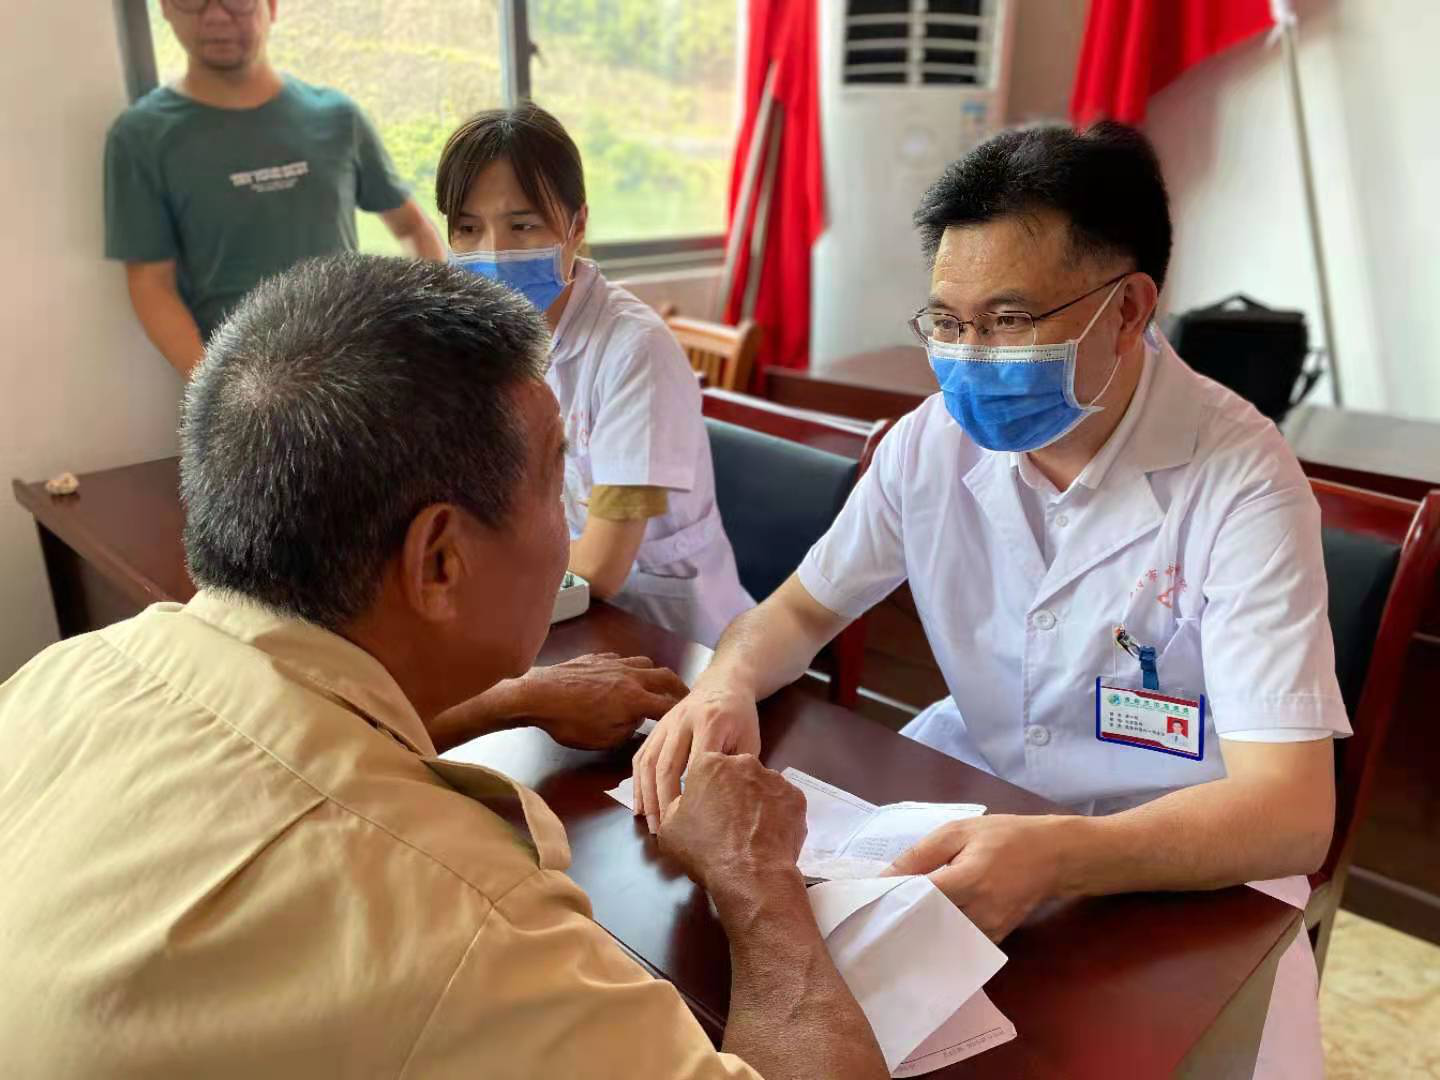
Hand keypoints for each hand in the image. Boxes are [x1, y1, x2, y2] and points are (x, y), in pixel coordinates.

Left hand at [527, 653, 688, 749]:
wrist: (539, 694)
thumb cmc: (569, 722)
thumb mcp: (603, 739)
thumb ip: (628, 729)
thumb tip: (637, 721)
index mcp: (635, 698)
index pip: (668, 705)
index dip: (681, 712)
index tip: (690, 717)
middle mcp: (630, 676)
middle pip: (665, 677)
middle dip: (678, 687)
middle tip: (685, 696)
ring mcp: (614, 663)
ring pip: (645, 662)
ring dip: (654, 674)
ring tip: (655, 684)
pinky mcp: (597, 657)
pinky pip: (622, 659)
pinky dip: (629, 667)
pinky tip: (622, 676)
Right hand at [631, 681, 759, 833]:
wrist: (724, 684)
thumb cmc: (740, 718)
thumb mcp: (750, 740)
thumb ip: (740, 768)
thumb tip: (731, 804)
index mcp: (710, 723)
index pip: (695, 764)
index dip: (689, 795)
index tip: (689, 822)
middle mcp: (683, 721)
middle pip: (666, 765)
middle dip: (662, 801)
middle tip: (664, 830)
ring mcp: (666, 723)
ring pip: (648, 761)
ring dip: (646, 795)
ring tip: (649, 822)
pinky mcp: (656, 727)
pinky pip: (641, 755)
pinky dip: (637, 782)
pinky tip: (640, 804)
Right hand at [658, 752, 806, 900]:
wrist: (751, 875)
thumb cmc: (704, 850)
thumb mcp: (668, 830)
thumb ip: (674, 807)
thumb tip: (684, 803)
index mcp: (709, 763)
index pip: (705, 766)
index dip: (705, 787)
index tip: (706, 806)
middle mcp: (744, 762)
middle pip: (736, 772)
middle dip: (732, 790)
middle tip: (729, 820)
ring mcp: (774, 778)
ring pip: (762, 786)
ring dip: (756, 801)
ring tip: (752, 831)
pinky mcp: (796, 797)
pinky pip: (783, 802)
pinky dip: (778, 815)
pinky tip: (770, 835)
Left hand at [887, 815, 1068, 940]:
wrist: (1054, 856)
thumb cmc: (1005, 837)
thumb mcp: (959, 831)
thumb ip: (920, 854)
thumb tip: (884, 877)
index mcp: (969, 880)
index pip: (919, 899)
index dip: (892, 898)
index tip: (870, 897)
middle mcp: (979, 913)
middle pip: (927, 924)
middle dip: (902, 917)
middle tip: (878, 910)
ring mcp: (989, 932)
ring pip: (941, 938)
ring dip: (919, 928)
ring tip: (899, 915)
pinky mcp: (994, 940)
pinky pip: (958, 943)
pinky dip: (940, 934)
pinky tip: (927, 922)